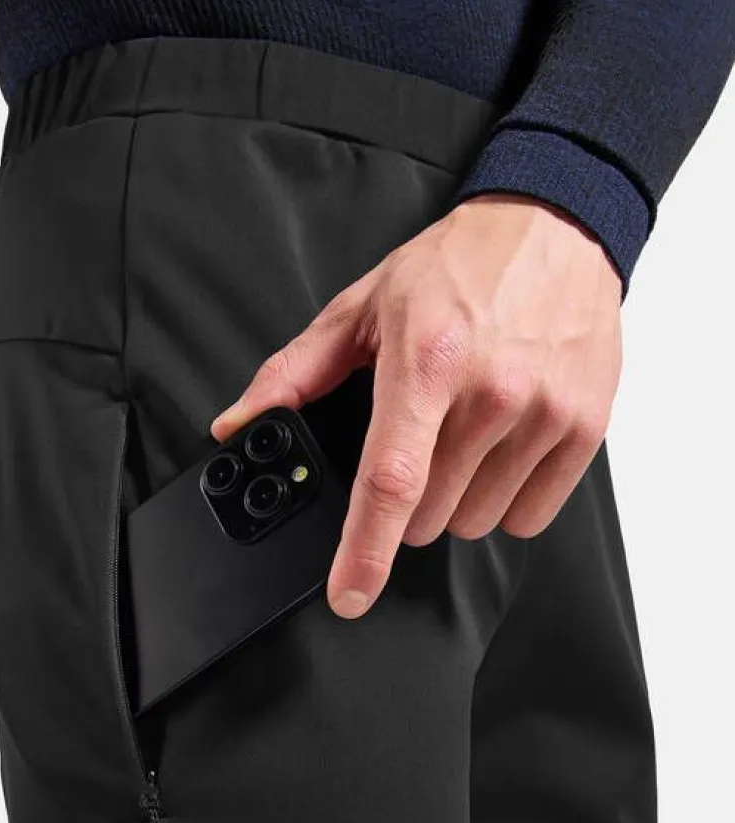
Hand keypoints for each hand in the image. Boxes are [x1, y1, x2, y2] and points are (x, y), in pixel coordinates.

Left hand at [211, 194, 622, 618]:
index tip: (348, 595)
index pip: (390, 481)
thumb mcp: (361, 309)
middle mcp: (492, 391)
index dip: (365, 551)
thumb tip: (238, 424)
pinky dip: (506, 499)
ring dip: (457, 499)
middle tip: (417, 438)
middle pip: (427, 514)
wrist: (555, 227)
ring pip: (475, 522)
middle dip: (407, 499)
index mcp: (426, 362)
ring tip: (464, 433)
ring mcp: (544, 412)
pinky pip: (529, 517)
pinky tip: (502, 447)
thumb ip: (293, 374)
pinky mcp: (585, 427)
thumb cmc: (457, 268)